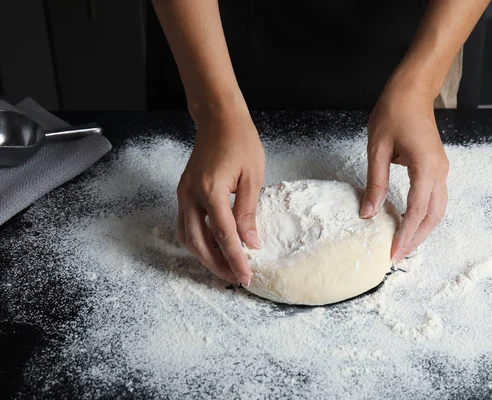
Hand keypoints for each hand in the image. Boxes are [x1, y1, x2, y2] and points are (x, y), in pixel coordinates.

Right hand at [177, 105, 264, 285]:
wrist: (219, 119)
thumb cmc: (240, 142)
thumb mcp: (253, 177)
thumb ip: (248, 212)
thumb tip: (250, 243)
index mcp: (211, 190)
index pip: (224, 235)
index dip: (235, 259)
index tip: (246, 276)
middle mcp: (191, 195)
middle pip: (199, 242)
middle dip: (217, 264)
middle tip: (235, 278)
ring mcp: (183, 194)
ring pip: (187, 237)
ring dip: (204, 256)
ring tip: (225, 267)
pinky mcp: (183, 192)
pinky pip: (186, 224)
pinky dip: (198, 241)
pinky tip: (214, 247)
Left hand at [360, 80, 448, 263]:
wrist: (412, 91)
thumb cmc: (393, 112)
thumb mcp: (377, 149)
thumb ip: (375, 183)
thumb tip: (368, 213)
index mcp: (426, 167)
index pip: (417, 210)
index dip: (405, 234)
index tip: (393, 253)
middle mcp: (439, 172)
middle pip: (433, 216)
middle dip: (417, 238)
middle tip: (398, 256)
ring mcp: (441, 170)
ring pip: (437, 209)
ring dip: (422, 229)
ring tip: (404, 245)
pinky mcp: (437, 167)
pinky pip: (434, 199)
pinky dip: (424, 215)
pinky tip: (409, 223)